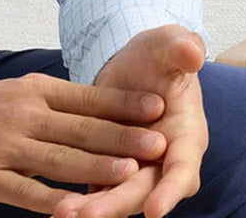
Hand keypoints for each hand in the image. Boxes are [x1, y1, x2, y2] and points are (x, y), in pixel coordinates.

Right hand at [0, 68, 167, 213]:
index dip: (123, 103)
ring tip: (134, 174)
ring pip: (59, 160)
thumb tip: (87, 110)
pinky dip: (55, 202)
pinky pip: (26, 192)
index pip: (85, 97)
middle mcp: (19, 115)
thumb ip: (42, 104)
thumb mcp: (4, 95)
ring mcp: (3, 147)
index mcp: (27, 92)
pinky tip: (79, 212)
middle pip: (80, 128)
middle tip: (161, 141)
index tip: (159, 105)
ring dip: (98, 168)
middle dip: (123, 136)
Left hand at [53, 25, 207, 217]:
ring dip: (92, 206)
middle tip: (87, 214)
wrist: (135, 64)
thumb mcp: (168, 45)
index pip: (181, 170)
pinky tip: (53, 206)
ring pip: (117, 193)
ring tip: (61, 213)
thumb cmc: (158, 56)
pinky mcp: (112, 165)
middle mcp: (164, 160)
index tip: (153, 209)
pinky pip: (97, 185)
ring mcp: (138, 166)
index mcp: (186, 136)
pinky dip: (79, 197)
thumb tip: (192, 51)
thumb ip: (180, 49)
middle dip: (116, 203)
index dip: (169, 190)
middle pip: (144, 191)